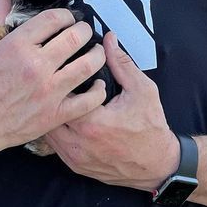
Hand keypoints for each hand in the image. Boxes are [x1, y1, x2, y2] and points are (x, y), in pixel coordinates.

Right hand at [0, 9, 107, 157]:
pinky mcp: (55, 114)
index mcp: (18, 45)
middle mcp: (36, 65)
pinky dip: (98, 91)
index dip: (66, 15)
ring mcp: (48, 91)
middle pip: (75, 37)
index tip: (68, 19)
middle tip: (86, 32)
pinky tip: (97, 85)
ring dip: (97, 55)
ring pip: (88, 65)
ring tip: (96, 53)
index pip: (53, 19)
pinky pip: (88, 101)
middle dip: (85, 31)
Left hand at [44, 32, 180, 190]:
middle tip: (59, 85)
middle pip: (50, 114)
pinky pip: (55, 147)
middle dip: (52, 99)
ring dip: (51, 116)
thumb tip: (108, 39)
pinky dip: (56, 132)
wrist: (158, 165)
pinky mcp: (75, 166)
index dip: (63, 81)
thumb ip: (121, 63)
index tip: (68, 73)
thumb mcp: (141, 90)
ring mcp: (75, 158)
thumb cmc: (151, 128)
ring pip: (48, 132)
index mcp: (92, 123)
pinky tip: (63, 120)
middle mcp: (79, 144)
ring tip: (58, 101)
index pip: (62, 96)